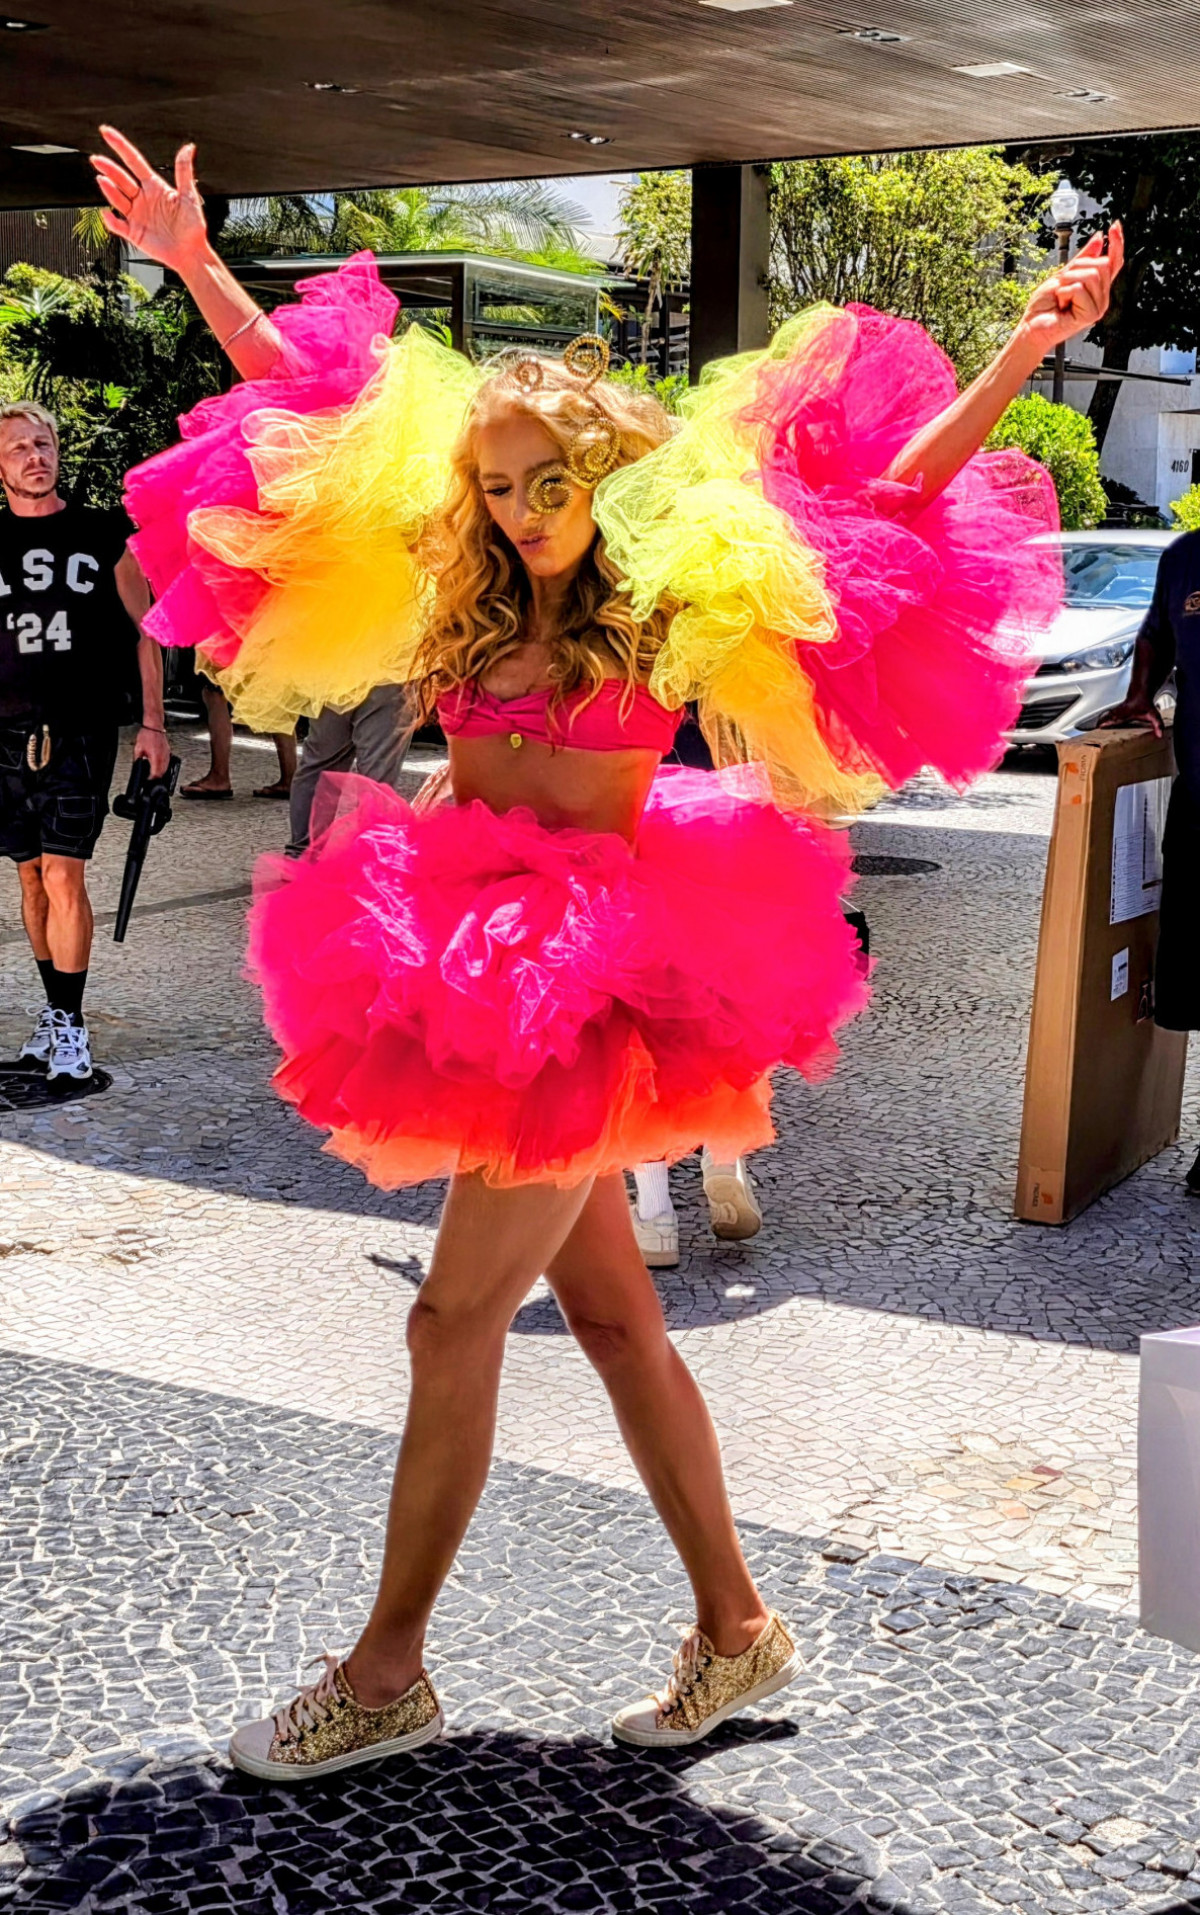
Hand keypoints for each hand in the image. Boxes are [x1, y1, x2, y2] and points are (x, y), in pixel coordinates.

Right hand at [89, 126, 207, 271]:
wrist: (191, 254)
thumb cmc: (193, 226)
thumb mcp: (189, 196)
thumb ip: (184, 172)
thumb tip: (188, 148)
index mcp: (154, 186)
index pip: (133, 161)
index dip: (120, 146)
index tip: (106, 132)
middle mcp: (143, 198)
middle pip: (121, 178)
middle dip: (108, 168)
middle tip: (96, 159)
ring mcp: (137, 215)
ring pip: (117, 198)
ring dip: (109, 189)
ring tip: (102, 179)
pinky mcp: (134, 233)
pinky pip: (118, 225)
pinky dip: (111, 220)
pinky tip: (107, 214)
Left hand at [134, 726, 171, 777]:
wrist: (154, 727)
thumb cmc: (147, 735)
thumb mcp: (138, 749)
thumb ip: (137, 760)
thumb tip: (137, 767)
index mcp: (156, 758)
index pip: (155, 774)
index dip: (151, 780)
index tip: (148, 781)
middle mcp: (163, 757)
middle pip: (162, 773)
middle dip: (156, 778)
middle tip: (151, 779)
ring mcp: (167, 755)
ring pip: (166, 769)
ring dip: (160, 773)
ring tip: (154, 775)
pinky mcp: (168, 752)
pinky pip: (167, 763)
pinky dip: (164, 767)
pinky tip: (159, 767)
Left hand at [1018, 223, 1124, 354]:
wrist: (1031, 328)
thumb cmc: (1044, 306)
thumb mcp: (1063, 274)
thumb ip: (1083, 258)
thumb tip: (1099, 239)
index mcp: (1096, 288)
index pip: (1112, 262)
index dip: (1116, 243)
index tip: (1114, 225)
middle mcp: (1101, 297)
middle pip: (1101, 264)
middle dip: (1076, 268)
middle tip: (1063, 285)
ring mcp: (1098, 307)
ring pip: (1091, 274)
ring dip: (1068, 281)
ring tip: (1062, 296)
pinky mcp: (1091, 315)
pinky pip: (1079, 288)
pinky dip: (1064, 292)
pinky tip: (1062, 304)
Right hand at [1096, 691, 1162, 737]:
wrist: (1141, 692)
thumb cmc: (1145, 703)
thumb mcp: (1153, 714)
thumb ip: (1157, 724)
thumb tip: (1160, 734)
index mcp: (1127, 713)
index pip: (1116, 718)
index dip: (1108, 722)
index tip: (1101, 726)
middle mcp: (1121, 711)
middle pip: (1108, 717)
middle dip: (1101, 723)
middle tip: (1094, 729)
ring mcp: (1117, 710)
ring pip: (1107, 715)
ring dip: (1101, 720)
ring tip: (1095, 727)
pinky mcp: (1116, 710)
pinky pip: (1108, 714)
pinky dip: (1103, 718)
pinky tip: (1100, 722)